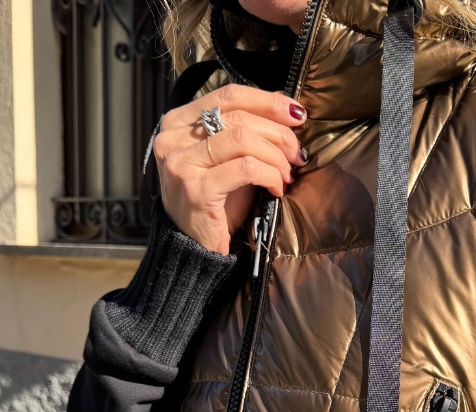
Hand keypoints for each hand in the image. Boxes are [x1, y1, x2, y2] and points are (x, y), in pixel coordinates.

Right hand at [152, 84, 310, 254]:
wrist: (194, 247)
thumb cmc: (216, 202)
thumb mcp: (227, 158)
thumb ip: (244, 130)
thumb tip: (284, 107)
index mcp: (178, 122)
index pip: (229, 95)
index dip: (268, 101)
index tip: (297, 114)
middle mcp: (173, 137)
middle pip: (240, 117)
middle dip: (279, 134)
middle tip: (297, 154)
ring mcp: (182, 162)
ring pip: (244, 139)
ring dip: (276, 156)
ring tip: (287, 173)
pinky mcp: (196, 188)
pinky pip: (246, 168)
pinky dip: (269, 174)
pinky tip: (276, 187)